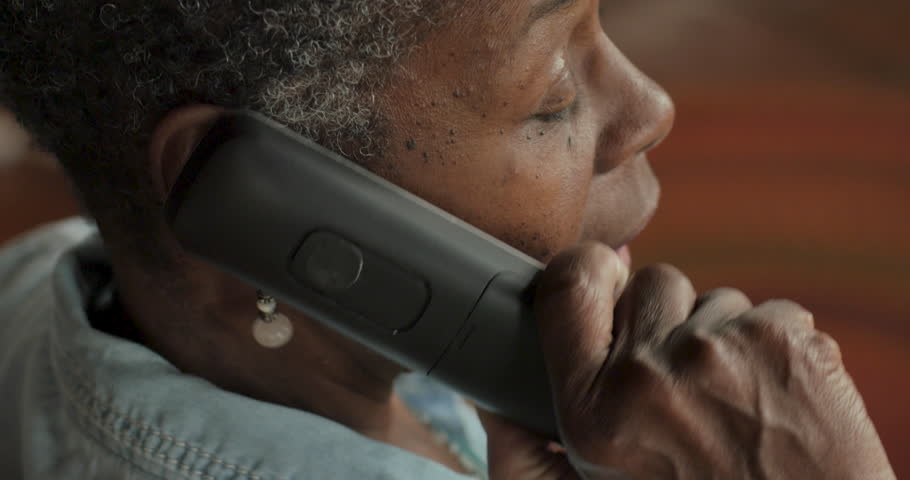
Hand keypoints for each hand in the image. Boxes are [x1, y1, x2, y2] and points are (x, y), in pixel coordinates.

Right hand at [481, 243, 894, 479]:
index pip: (570, 285)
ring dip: (718, 339)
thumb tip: (492, 400)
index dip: (584, 271)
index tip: (600, 278)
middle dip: (662, 320)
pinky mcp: (790, 342)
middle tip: (679, 384)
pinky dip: (770, 350)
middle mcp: (653, 374)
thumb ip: (522, 457)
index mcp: (593, 411)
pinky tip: (774, 403)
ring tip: (733, 406)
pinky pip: (769, 313)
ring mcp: (726, 351)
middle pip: (650, 284)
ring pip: (714, 301)